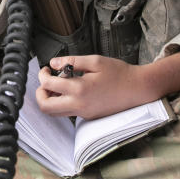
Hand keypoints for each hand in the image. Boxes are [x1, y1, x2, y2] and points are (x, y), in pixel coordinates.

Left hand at [35, 55, 159, 119]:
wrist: (138, 89)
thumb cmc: (120, 74)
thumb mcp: (95, 61)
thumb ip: (72, 61)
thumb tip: (53, 63)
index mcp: (80, 89)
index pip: (48, 85)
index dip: (42, 75)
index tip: (46, 69)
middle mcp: (79, 105)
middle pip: (46, 107)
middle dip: (40, 93)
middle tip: (46, 81)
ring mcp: (84, 114)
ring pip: (55, 113)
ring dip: (51, 99)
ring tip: (59, 84)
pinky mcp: (89, 117)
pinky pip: (68, 112)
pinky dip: (63, 102)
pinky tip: (71, 89)